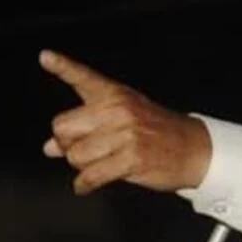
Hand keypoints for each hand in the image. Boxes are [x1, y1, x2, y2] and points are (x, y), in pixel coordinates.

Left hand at [39, 49, 210, 194]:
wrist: (195, 149)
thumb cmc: (159, 133)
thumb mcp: (126, 118)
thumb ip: (86, 127)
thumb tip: (49, 147)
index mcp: (116, 95)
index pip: (84, 78)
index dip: (63, 66)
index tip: (46, 57)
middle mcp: (119, 110)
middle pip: (63, 128)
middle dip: (68, 144)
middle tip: (85, 148)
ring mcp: (126, 134)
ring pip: (75, 155)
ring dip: (81, 165)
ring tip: (99, 163)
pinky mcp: (131, 158)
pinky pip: (90, 175)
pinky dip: (84, 184)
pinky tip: (86, 184)